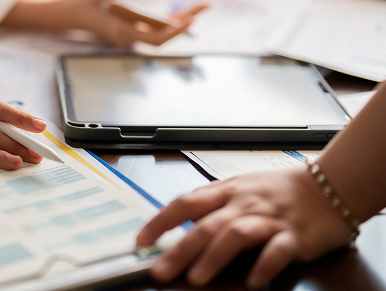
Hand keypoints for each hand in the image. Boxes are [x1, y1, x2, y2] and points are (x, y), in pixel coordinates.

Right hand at [3, 0, 205, 46]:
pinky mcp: (127, 32)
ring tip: (197, 7)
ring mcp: (127, 37)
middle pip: (164, 38)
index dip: (177, 29)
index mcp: (121, 30)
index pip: (157, 37)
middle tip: (204, 6)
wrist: (63, 15)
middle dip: (185, 23)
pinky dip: (167, 23)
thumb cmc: (80, 1)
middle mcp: (127, 38)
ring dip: (178, 23)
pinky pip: (152, 32)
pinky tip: (179, 13)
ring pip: (159, 37)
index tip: (193, 17)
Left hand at [136, 168, 353, 288]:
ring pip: (237, 235)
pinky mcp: (296, 236)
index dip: (160, 222)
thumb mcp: (238, 186)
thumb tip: (177, 219)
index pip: (185, 204)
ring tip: (198, 278)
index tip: (140, 241)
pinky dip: (266, 265)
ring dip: (215, 257)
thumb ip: (210, 201)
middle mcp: (243, 203)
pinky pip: (279, 250)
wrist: (327, 186)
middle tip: (160, 270)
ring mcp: (269, 219)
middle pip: (206, 225)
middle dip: (180, 249)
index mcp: (225, 191)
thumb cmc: (277, 189)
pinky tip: (255, 282)